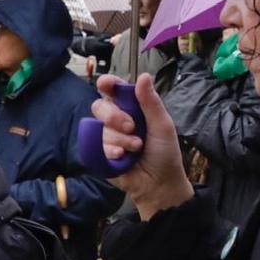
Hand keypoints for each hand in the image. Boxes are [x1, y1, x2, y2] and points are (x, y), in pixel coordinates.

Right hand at [92, 73, 192, 217]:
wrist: (159, 183)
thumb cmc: (164, 153)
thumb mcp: (162, 125)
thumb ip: (151, 102)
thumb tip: (144, 76)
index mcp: (133, 109)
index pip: (115, 91)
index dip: (108, 84)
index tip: (106, 83)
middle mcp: (117, 121)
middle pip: (100, 106)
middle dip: (114, 116)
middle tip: (132, 127)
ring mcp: (107, 137)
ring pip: (99, 128)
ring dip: (120, 138)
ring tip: (136, 148)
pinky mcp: (99, 154)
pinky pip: (95, 146)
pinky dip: (110, 150)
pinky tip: (122, 157)